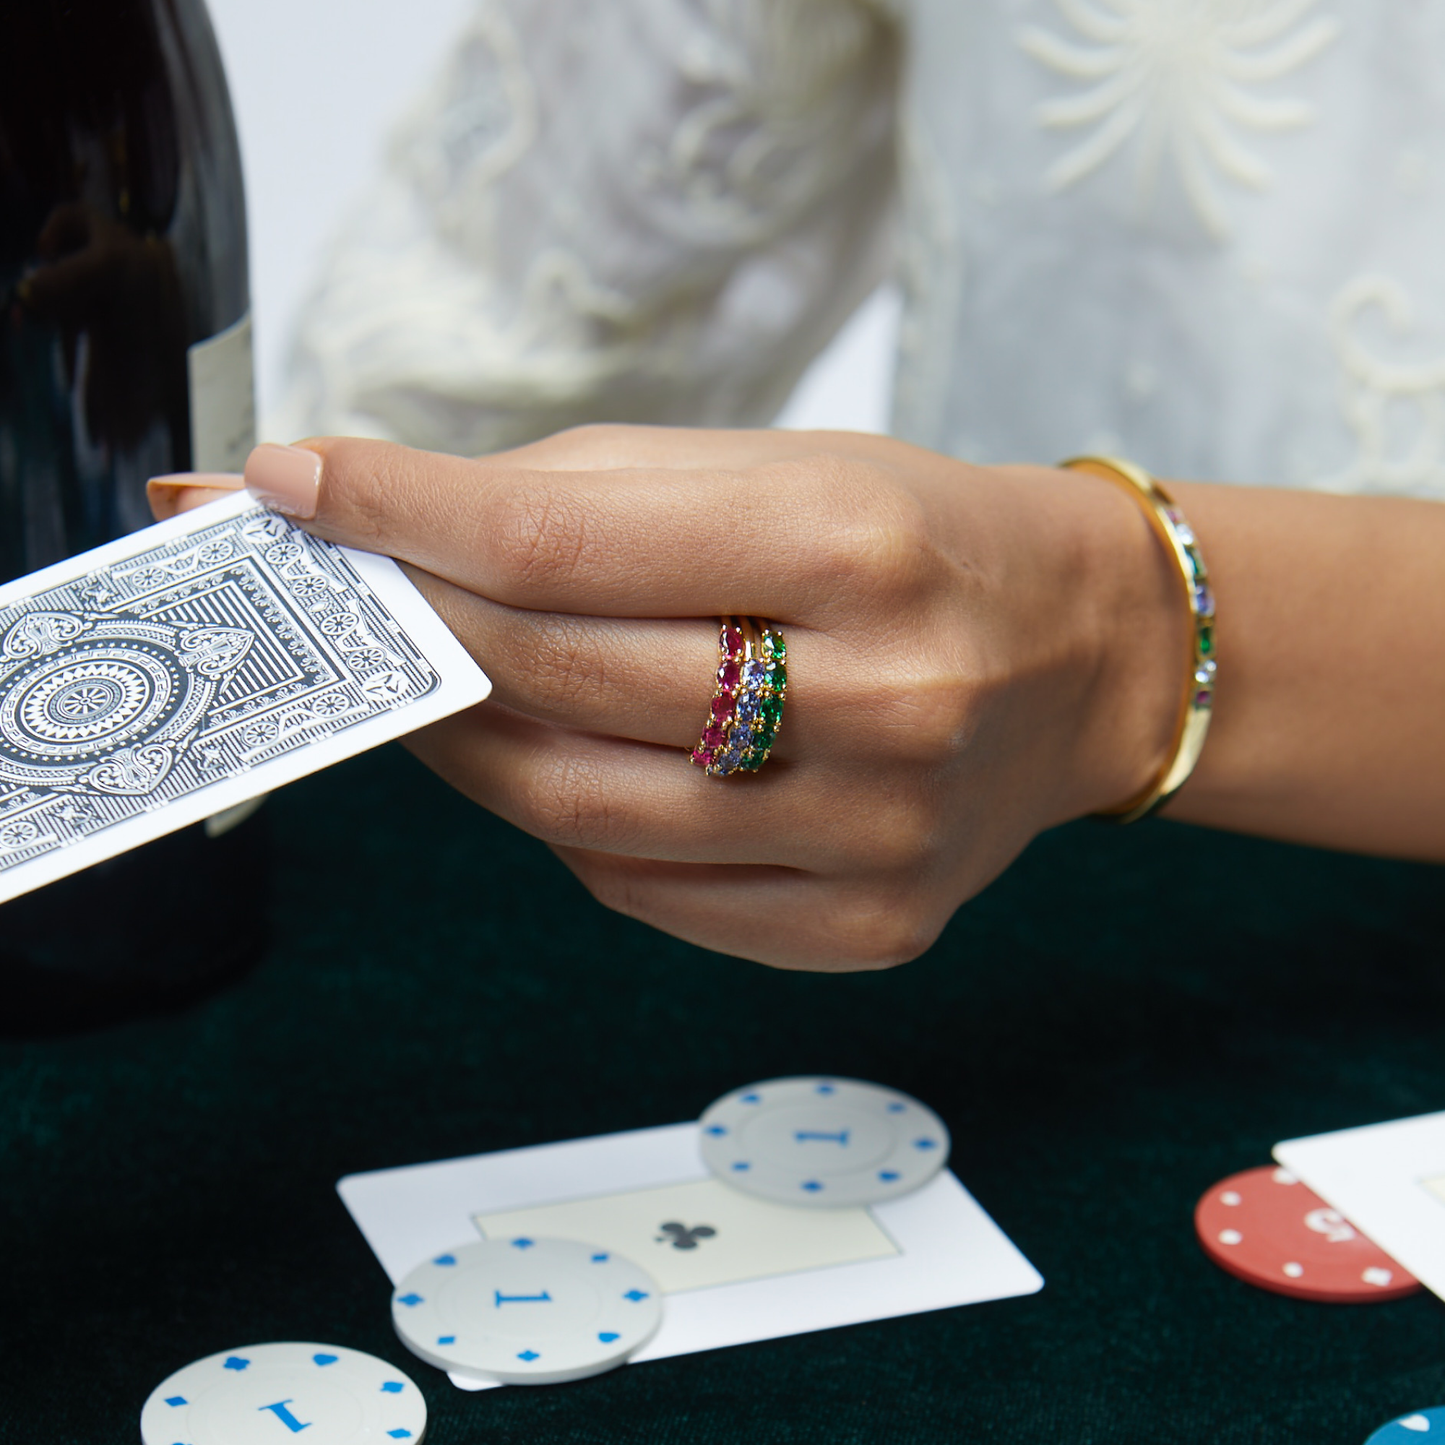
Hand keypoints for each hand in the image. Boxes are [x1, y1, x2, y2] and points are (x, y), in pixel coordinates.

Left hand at [156, 427, 1184, 968]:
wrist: (1081, 659)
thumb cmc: (917, 541)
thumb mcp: (781, 467)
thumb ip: (588, 495)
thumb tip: (391, 527)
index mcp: (859, 549)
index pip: (565, 540)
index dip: (406, 515)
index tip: (295, 484)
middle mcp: (883, 705)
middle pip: (555, 683)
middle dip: (416, 632)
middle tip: (340, 597)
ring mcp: (876, 840)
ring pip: (577, 809)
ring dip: (464, 742)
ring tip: (431, 686)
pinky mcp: (866, 928)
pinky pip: (641, 889)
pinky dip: (565, 823)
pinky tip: (560, 765)